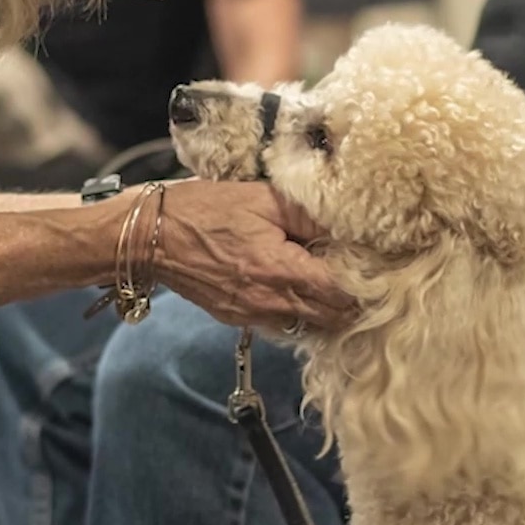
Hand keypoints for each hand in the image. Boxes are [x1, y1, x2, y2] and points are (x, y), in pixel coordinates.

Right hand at [149, 180, 354, 332]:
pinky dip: (297, 313)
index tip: (373, 265)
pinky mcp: (237, 319)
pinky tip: (295, 288)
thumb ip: (307, 214)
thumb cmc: (203, 210)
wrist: (150, 236)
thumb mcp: (261, 198)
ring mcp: (252, 315)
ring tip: (330, 283)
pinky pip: (281, 324)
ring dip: (325, 310)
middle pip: (332, 318)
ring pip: (308, 327)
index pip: (342, 294)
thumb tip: (345, 225)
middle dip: (351, 301)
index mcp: (281, 270)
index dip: (364, 281)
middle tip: (359, 275)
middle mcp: (270, 302)